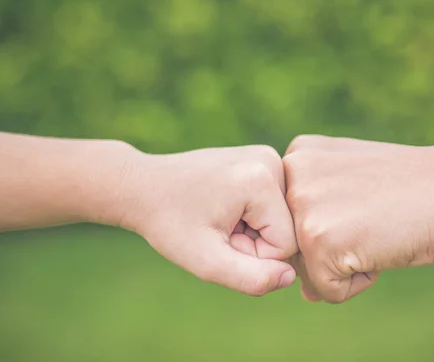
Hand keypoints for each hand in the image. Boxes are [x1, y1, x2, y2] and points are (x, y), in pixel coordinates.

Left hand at [115, 145, 297, 295]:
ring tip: (219, 218)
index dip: (253, 255)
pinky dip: (252, 214)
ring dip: (253, 229)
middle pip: (287, 227)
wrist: (143, 185)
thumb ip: (251, 278)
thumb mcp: (206, 261)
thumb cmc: (169, 223)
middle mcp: (271, 159)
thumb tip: (290, 276)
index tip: (220, 240)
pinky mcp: (261, 158)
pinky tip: (223, 207)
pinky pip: (274, 202)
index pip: (286, 243)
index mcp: (261, 180)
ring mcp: (267, 155)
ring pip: (282, 216)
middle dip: (254, 241)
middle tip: (217, 230)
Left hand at [284, 135, 433, 302]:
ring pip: (306, 269)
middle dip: (334, 250)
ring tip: (377, 230)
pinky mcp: (317, 240)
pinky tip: (382, 246)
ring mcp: (302, 207)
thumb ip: (320, 228)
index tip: (364, 204)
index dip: (333, 224)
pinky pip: (326, 290)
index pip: (289, 219)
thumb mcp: (354, 187)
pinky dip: (359, 283)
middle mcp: (291, 175)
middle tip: (374, 219)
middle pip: (292, 245)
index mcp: (298, 155)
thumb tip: (303, 291)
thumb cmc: (412, 185)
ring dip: (346, 265)